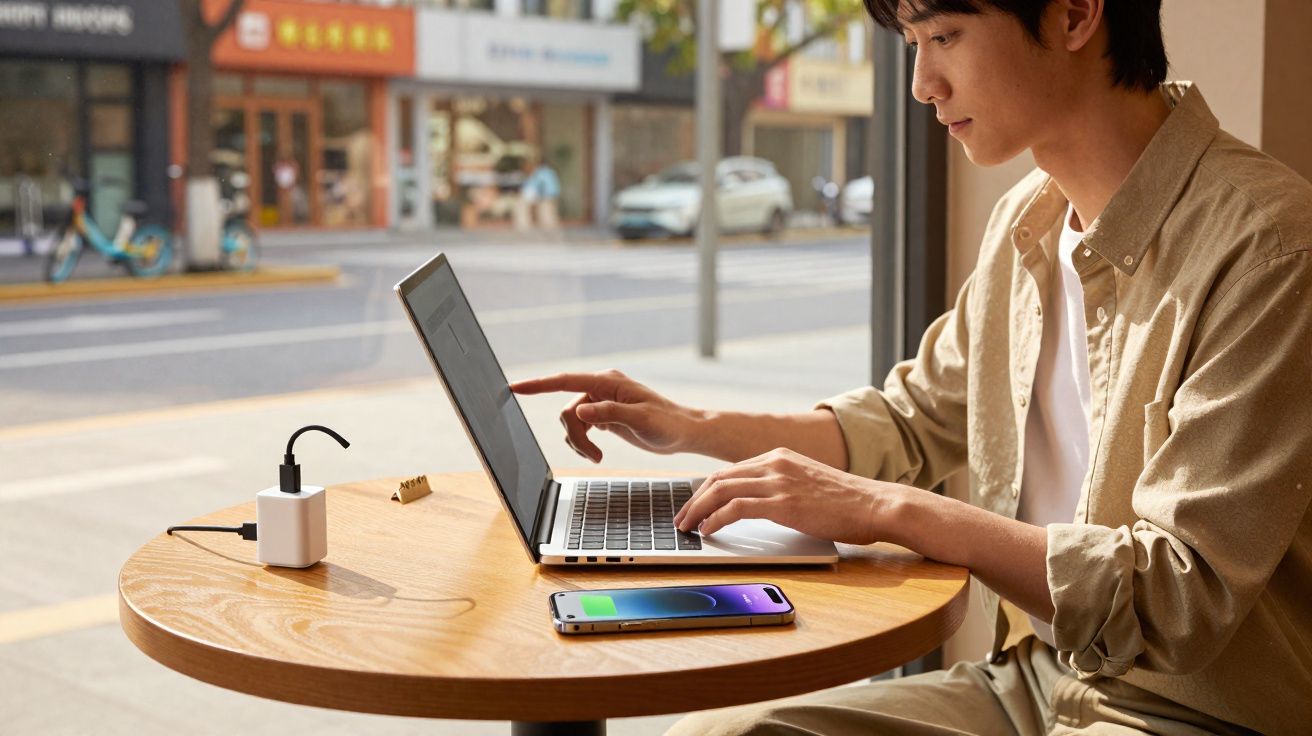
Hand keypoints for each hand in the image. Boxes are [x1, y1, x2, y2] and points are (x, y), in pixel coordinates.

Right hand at [510, 369, 698, 462]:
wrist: (683, 432)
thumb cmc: (668, 423)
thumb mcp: (640, 420)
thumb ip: (609, 413)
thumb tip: (579, 409)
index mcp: (608, 382)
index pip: (565, 381)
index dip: (538, 384)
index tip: (515, 387)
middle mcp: (601, 387)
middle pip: (567, 411)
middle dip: (575, 436)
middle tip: (593, 455)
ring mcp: (601, 401)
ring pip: (571, 422)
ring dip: (579, 442)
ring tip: (597, 456)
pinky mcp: (603, 414)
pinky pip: (579, 427)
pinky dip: (583, 443)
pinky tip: (597, 451)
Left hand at [673, 447, 905, 543]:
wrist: (877, 504)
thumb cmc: (848, 502)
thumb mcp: (808, 484)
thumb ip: (782, 487)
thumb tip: (757, 506)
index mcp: (780, 456)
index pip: (730, 471)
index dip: (707, 490)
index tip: (695, 506)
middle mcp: (775, 463)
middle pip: (718, 478)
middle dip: (694, 500)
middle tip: (682, 519)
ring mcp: (778, 481)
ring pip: (721, 491)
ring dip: (698, 511)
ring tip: (688, 528)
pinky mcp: (783, 503)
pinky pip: (735, 509)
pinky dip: (716, 520)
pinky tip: (708, 532)